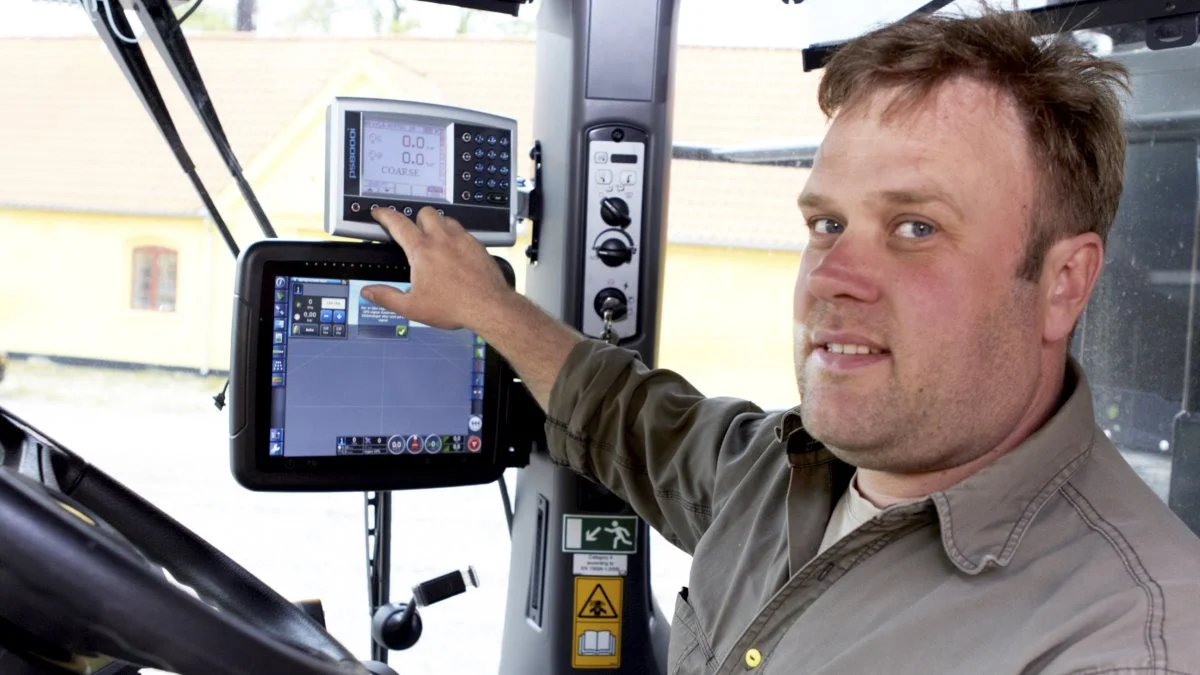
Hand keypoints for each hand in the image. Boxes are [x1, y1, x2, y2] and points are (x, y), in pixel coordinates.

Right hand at [361, 206, 511, 330]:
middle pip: (425, 213)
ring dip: (437, 225)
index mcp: (422, 251)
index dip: (385, 215)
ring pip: (446, 219)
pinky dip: (456, 236)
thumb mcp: (413, 307)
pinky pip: (463, 231)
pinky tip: (456, 252)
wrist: (489, 307)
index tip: (379, 212)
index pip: (398, 223)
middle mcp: (443, 239)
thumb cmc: (454, 306)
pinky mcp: (477, 245)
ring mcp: (462, 240)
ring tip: (435, 241)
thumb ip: (387, 298)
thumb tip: (369, 292)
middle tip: (414, 232)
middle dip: (416, 219)